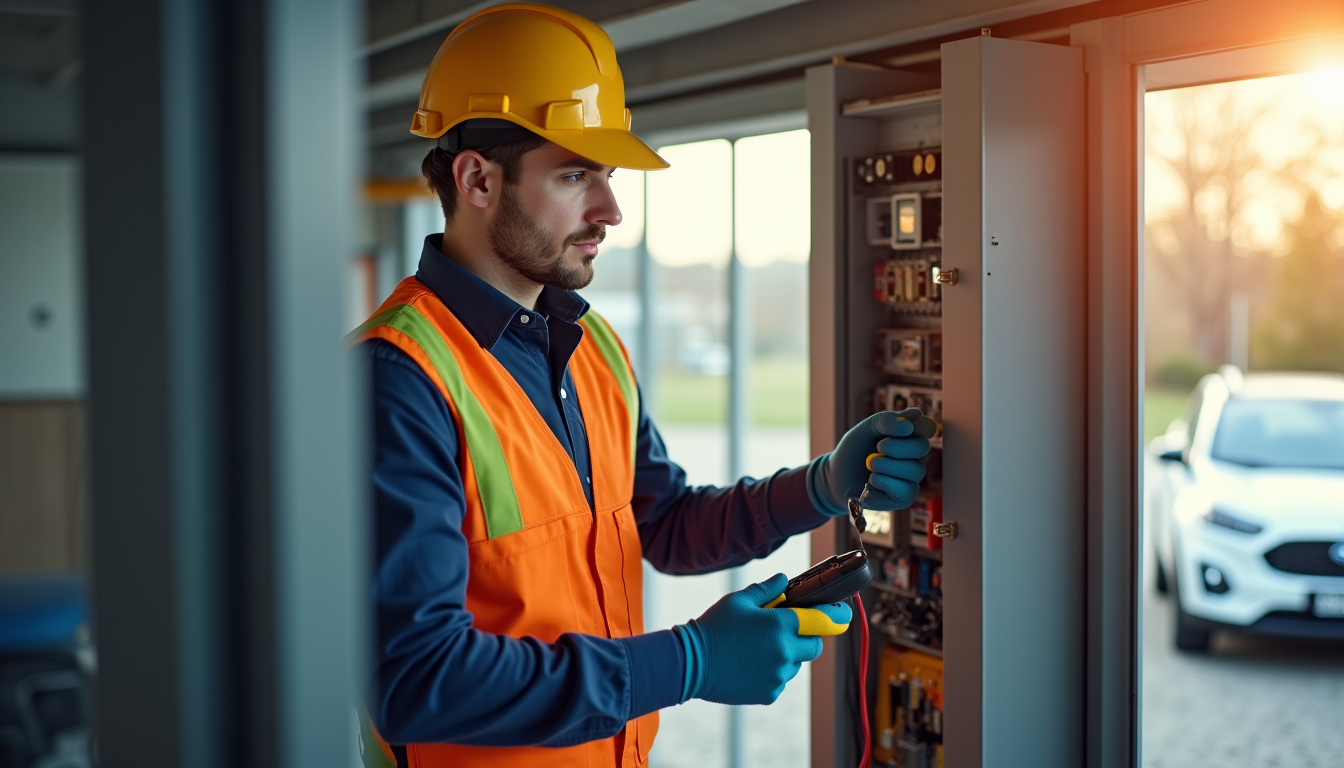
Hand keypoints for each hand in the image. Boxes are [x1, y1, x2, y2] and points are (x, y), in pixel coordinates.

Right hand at [674, 574, 851, 705]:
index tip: (844, 614)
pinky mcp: (769, 693)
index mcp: (781, 625)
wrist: (690, 663)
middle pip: (814, 645)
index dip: (837, 616)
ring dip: (787, 655)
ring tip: (757, 648)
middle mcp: (785, 651)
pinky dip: (773, 672)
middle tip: (785, 631)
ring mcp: (778, 675)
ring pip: (796, 664)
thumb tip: (785, 581)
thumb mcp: (739, 600)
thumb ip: (768, 590)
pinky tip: (750, 663)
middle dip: (806, 637)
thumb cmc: (713, 627)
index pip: (823, 620)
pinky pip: (781, 679)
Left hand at [807, 408, 935, 514]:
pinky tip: (872, 480)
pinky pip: (906, 490)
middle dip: (897, 446)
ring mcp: (911, 477)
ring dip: (887, 465)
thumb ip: (886, 420)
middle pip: (922, 447)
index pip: (924, 426)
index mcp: (909, 436)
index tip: (902, 427)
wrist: (837, 475)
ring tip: (870, 464)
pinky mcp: (905, 496)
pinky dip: (885, 483)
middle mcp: (915, 456)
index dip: (915, 426)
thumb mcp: (866, 428)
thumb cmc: (855, 450)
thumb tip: (911, 423)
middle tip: (879, 447)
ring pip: (914, 470)